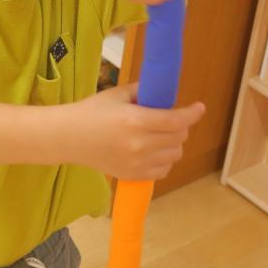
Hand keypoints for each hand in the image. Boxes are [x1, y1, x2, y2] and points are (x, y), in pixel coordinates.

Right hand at [65, 84, 205, 179]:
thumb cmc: (91, 112)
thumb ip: (143, 92)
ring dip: (173, 144)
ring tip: (161, 136)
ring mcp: (137, 163)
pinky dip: (164, 160)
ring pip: (174, 155)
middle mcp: (139, 144)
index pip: (176, 120)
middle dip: (181, 127)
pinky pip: (163, 170)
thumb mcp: (117, 95)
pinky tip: (154, 151)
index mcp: (135, 120)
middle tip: (172, 120)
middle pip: (179, 138)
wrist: (68, 138)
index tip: (199, 108)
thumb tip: (164, 94)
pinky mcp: (132, 175)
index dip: (192, 114)